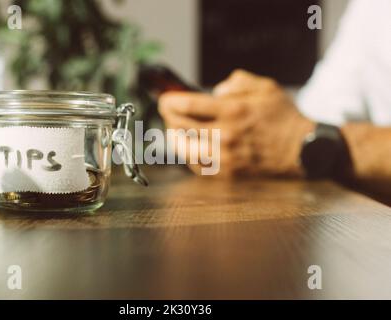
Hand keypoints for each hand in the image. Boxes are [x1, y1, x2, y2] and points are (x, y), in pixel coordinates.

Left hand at [159, 69, 314, 176]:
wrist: (300, 149)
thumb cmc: (282, 117)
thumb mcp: (265, 87)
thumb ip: (238, 82)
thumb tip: (216, 90)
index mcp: (233, 111)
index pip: (188, 106)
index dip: (170, 101)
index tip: (165, 98)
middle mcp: (225, 135)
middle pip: (180, 127)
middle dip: (168, 117)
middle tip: (167, 111)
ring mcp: (225, 157)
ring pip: (184, 149)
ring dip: (174, 137)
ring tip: (174, 129)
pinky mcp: (228, 173)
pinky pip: (197, 166)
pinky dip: (187, 155)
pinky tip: (189, 147)